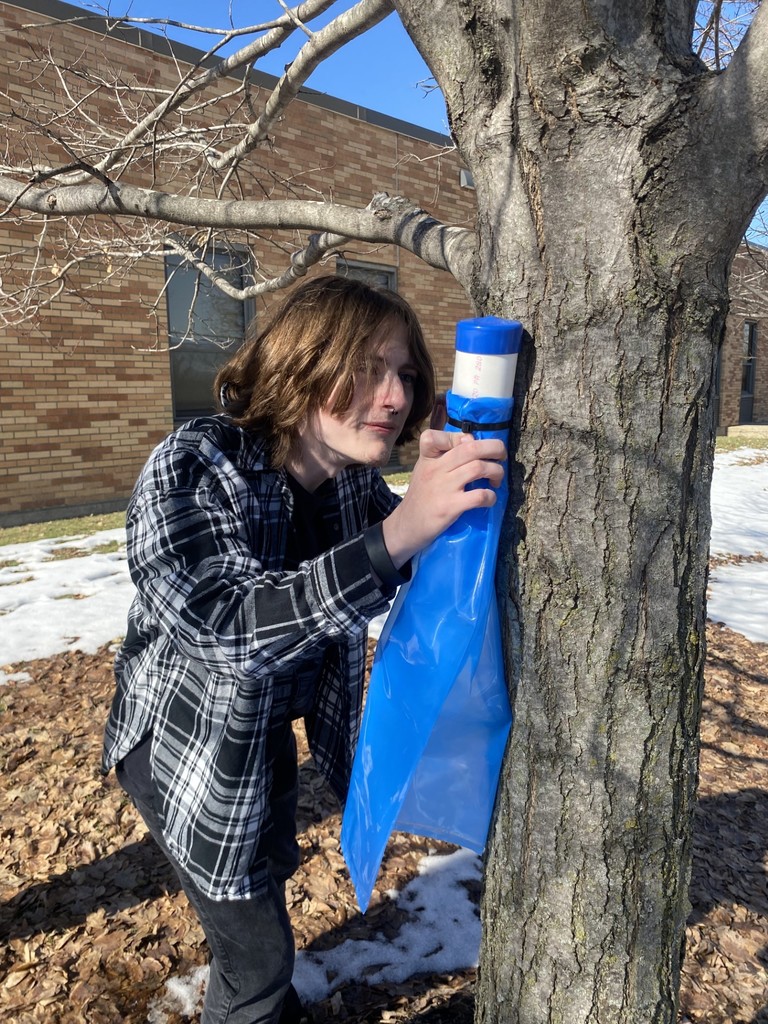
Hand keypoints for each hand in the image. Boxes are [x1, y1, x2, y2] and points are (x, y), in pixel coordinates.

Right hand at [381, 429, 506, 567]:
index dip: (460, 436)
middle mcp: (435, 470)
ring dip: (496, 472)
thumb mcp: (425, 470)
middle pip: (470, 447)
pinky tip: (489, 500)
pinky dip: (491, 496)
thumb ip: (444, 455)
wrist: (406, 528)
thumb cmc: (421, 498)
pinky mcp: (450, 507)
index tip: (471, 446)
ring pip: (479, 468)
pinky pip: (479, 495)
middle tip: (501, 457)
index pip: (435, 436)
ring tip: (496, 480)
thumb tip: (471, 440)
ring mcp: (443, 488)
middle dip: (494, 448)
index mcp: (427, 459)